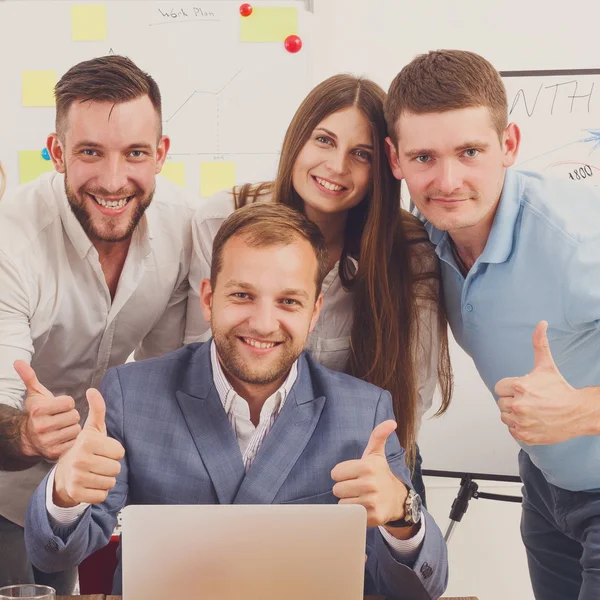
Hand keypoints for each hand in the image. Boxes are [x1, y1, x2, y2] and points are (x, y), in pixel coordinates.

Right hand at [14, 360, 80, 459]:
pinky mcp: (53, 452)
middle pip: (75, 416)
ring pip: (76, 429)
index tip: (59, 407)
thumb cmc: (37, 412)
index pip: (69, 402)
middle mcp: (41, 426)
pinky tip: (64, 437)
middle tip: (62, 418)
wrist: (28, 437)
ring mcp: (47, 441)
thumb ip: (29, 377)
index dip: (67, 403)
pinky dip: (72, 440)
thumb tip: (18, 361)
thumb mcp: (35, 394)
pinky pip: (74, 442)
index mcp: (38, 410)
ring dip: (73, 427)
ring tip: (63, 427)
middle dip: (71, 415)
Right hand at [53, 389, 124, 507]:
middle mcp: (80, 459)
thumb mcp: (92, 429)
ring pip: (111, 482)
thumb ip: (97, 409)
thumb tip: (93, 390)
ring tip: (94, 473)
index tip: (101, 450)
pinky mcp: (76, 493)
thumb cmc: (84, 449)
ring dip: (105, 479)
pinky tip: (90, 485)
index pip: (120, 452)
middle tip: (97, 463)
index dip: (114, 452)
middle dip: (111, 466)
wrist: (64, 474)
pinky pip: (102, 495)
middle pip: (117, 468)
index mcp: (87, 441)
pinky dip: (99, 492)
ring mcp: (77, 477)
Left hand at [331, 420, 407, 526]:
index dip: (342, 474)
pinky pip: (349, 515)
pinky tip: (363, 507)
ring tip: (360, 497)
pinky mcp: (372, 516)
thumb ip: (378, 436)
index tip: (353, 475)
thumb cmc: (381, 475)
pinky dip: (353, 514)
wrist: (397, 499)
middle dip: (345, 488)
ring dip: (348, 501)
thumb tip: (391, 422)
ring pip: (342, 503)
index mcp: (367, 466)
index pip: (335, 473)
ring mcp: (371, 501)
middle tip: (357, 487)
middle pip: (337, 489)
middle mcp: (369, 484)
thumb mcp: (376, 454)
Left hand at [495, 321, 584, 444]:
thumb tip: (541, 323)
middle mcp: (518, 405)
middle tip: (530, 400)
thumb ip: (539, 343)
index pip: (499, 388)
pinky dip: (520, 427)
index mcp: (520, 386)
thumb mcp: (546, 365)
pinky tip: (533, 421)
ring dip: (514, 415)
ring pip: (505, 417)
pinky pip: (512, 430)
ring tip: (531, 410)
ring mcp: (521, 422)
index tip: (523, 389)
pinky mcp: (525, 436)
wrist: (578, 413)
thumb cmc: (560, 388)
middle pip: (501, 402)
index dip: (510, 388)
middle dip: (513, 400)